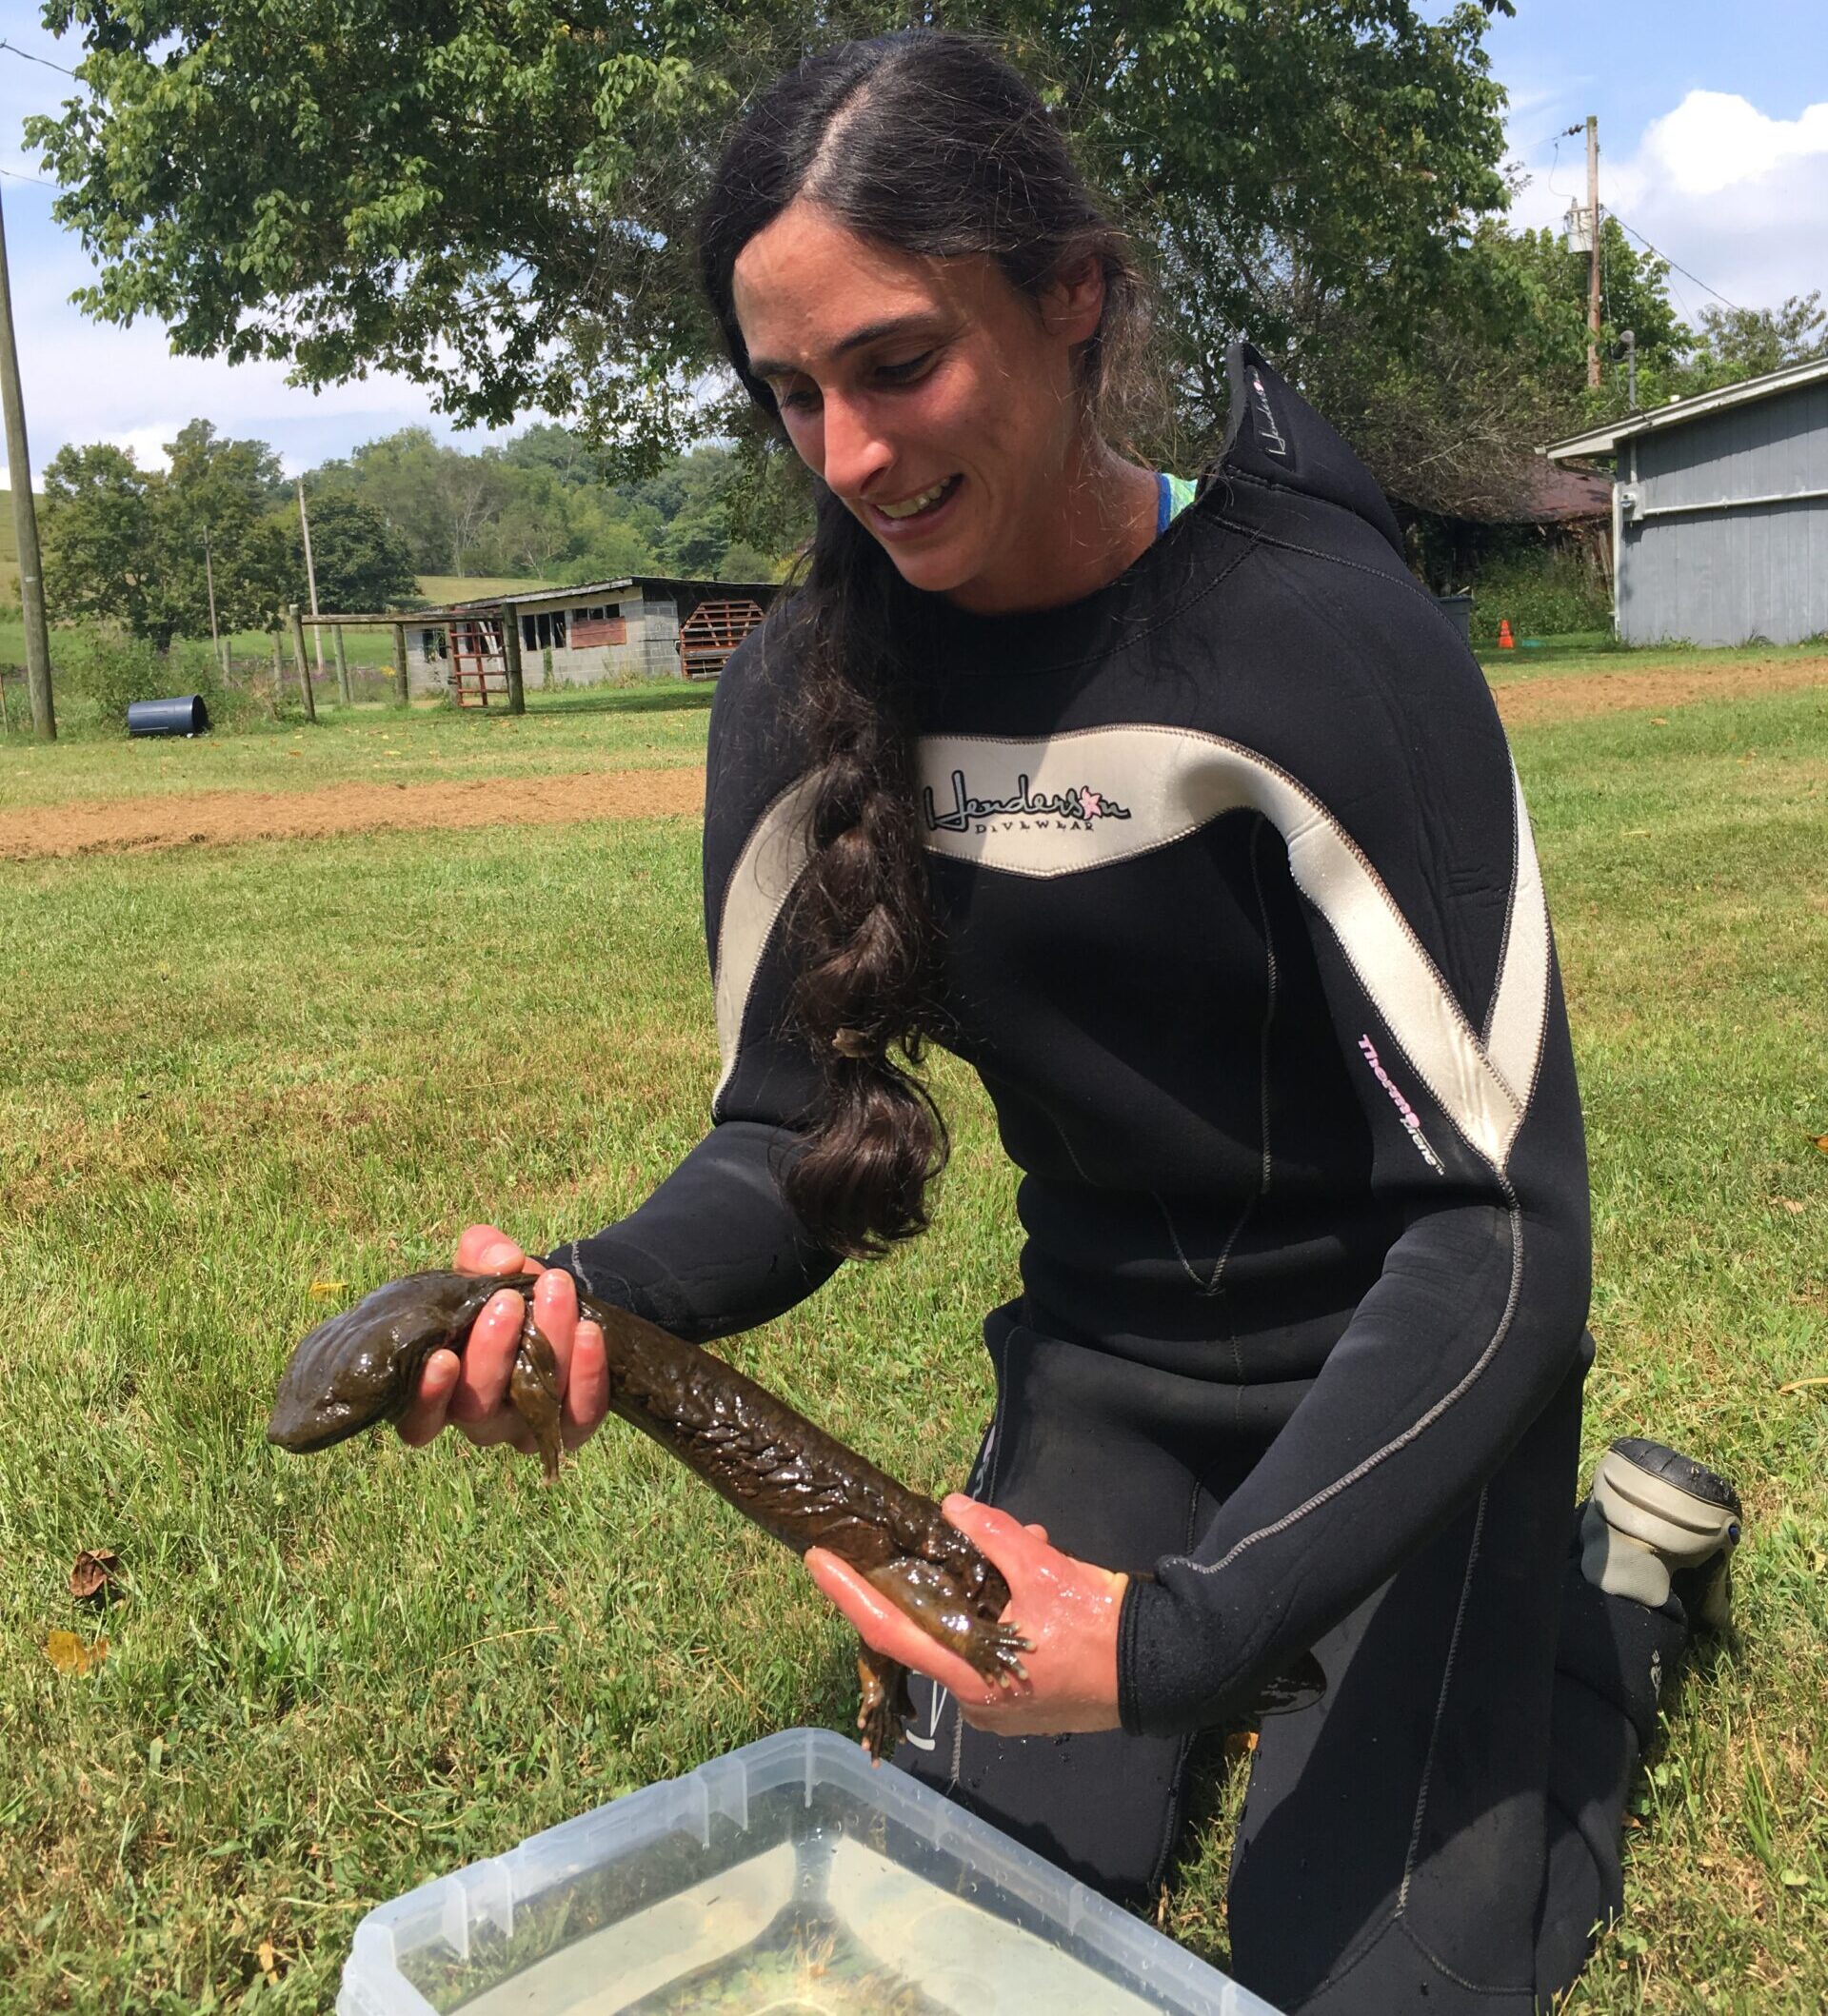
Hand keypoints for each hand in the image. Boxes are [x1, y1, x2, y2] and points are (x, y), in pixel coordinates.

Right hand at [395, 1223, 610, 1458]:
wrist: (554, 1303)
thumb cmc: (498, 1293)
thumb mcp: (480, 1267)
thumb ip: (480, 1253)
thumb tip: (504, 1261)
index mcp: (440, 1391)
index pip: (418, 1420)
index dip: (426, 1397)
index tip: (442, 1357)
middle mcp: (478, 1419)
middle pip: (476, 1407)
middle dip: (493, 1351)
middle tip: (509, 1299)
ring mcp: (525, 1428)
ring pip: (533, 1406)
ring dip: (548, 1346)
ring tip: (555, 1289)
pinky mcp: (571, 1427)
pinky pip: (581, 1413)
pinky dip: (587, 1374)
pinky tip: (589, 1331)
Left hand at [806, 1495, 1126, 1737]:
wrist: (1161, 1669)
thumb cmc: (1098, 1624)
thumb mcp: (1043, 1567)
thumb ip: (990, 1535)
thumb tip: (950, 1507)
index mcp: (968, 1673)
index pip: (888, 1631)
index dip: (847, 1595)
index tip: (817, 1561)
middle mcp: (972, 1699)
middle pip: (930, 1630)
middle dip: (944, 1576)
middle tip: (968, 1535)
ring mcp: (996, 1706)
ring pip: (966, 1634)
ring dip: (984, 1589)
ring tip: (1028, 1545)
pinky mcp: (1019, 1704)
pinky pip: (991, 1650)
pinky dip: (1002, 1613)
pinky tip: (1035, 1575)